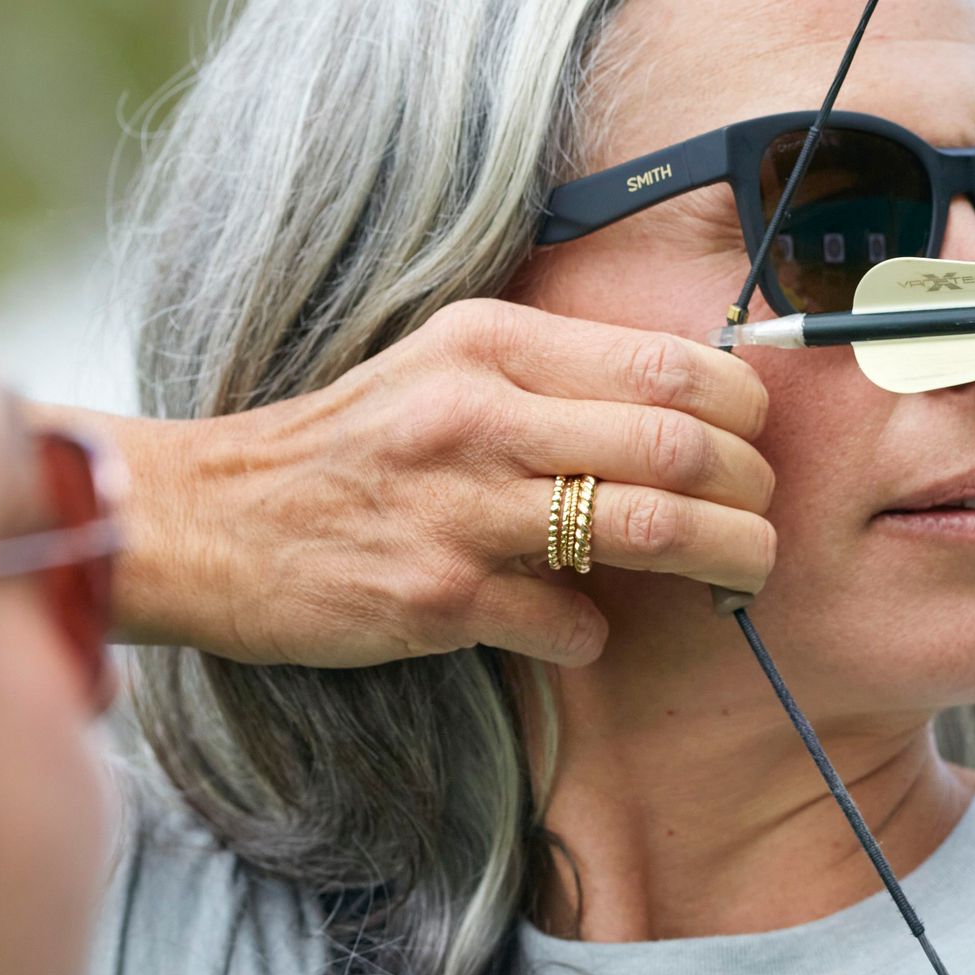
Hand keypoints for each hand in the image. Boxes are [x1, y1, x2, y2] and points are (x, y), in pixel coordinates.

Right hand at [35, 299, 774, 666]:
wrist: (212, 519)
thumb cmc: (346, 446)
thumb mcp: (442, 369)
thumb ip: (551, 378)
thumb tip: (685, 410)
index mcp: (489, 342)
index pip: (669, 362)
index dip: (742, 411)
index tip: (753, 444)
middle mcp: (480, 413)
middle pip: (681, 446)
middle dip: (753, 492)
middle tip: (762, 521)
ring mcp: (459, 508)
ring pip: (652, 528)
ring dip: (724, 559)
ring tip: (742, 574)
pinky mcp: (437, 597)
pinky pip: (573, 621)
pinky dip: (597, 631)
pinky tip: (582, 626)